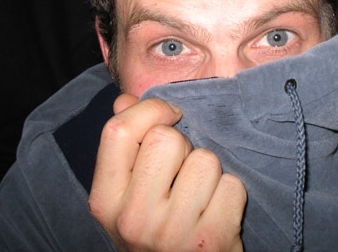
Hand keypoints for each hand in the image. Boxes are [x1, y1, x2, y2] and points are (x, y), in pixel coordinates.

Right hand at [89, 96, 245, 251]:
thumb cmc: (157, 229)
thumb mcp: (128, 194)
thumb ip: (124, 146)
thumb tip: (125, 100)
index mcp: (105, 201)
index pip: (118, 131)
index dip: (150, 110)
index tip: (171, 115)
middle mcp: (132, 219)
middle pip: (167, 139)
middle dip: (183, 146)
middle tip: (181, 174)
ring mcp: (172, 233)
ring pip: (205, 160)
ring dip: (209, 172)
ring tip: (199, 196)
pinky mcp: (210, 241)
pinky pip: (232, 185)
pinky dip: (229, 193)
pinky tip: (216, 212)